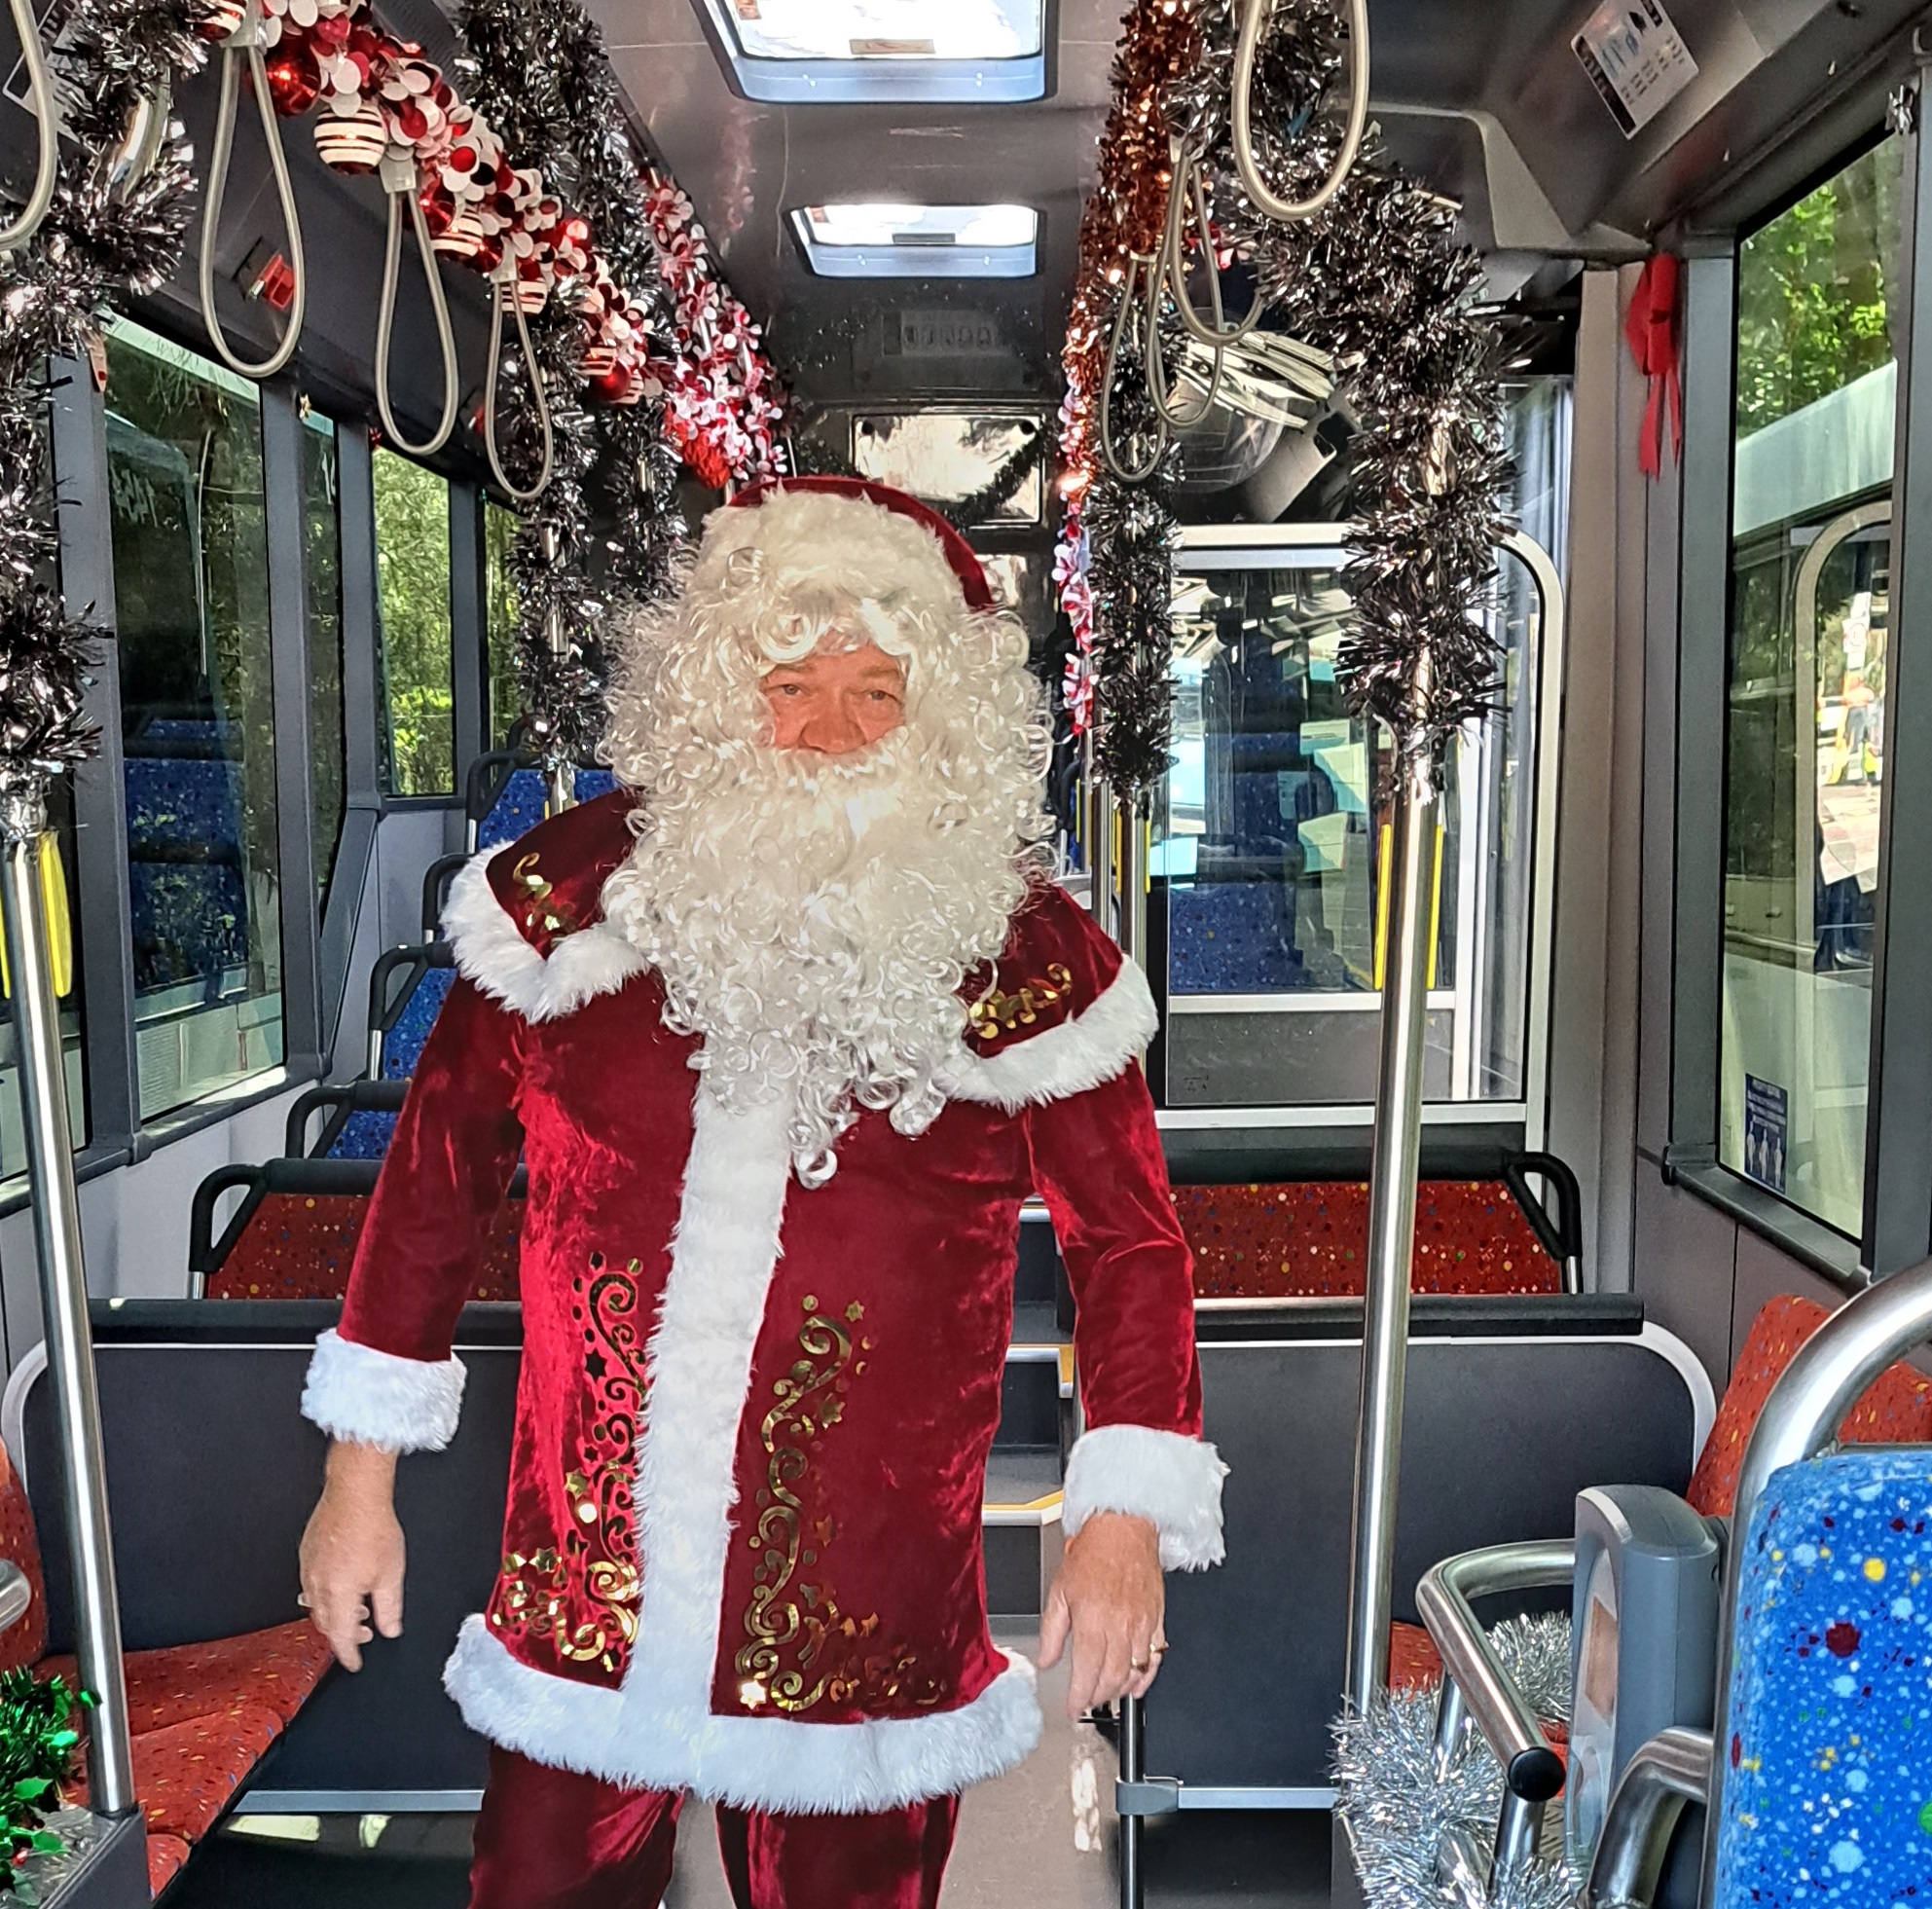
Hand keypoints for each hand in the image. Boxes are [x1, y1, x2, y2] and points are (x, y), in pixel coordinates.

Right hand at [299, 1442, 404, 1670]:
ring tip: (358, 1610)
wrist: (355, 1493)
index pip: (340, 1637)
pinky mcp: (306, 1555)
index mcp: (338, 1595)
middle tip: (363, 1635)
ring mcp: (308, 1570)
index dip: (349, 1655)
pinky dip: (326, 1596)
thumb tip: (390, 1629)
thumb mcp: (391, 1573)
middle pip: (325, 1624)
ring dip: (335, 1615)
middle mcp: (317, 1585)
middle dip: (343, 1635)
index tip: (355, 1663)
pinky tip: (342, 1587)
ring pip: (316, 1606)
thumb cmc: (373, 1527)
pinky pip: (310, 1586)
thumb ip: (389, 1608)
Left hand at [1038, 1512, 1164, 1718]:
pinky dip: (1146, 1678)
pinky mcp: (1157, 1620)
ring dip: (1118, 1691)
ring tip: (1105, 1695)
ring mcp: (1142, 1625)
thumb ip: (1052, 1631)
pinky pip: (1155, 1658)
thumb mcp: (1060, 1590)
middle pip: (1111, 1679)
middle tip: (1086, 1701)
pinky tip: (1136, 1685)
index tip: (1072, 1708)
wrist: (1124, 1528)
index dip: (1078, 1698)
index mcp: (1093, 1619)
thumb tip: (1047, 1659)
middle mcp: (1120, 1626)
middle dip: (1097, 1698)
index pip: (1086, 1673)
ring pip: (1133, 1673)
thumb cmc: (1093, 1552)